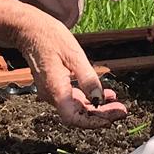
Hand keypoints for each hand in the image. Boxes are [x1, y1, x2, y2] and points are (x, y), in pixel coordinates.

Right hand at [14, 9, 126, 127]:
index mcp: (55, 89)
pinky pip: (73, 100)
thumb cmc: (50, 38)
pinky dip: (89, 100)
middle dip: (101, 115)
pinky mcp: (55, 88)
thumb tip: (100, 99)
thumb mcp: (74, 54)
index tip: (111, 118)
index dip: (93, 122)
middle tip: (122, 110)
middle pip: (78, 115)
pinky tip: (105, 95)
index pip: (73, 118)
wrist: (30, 30)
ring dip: (97, 109)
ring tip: (117, 104)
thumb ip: (87, 78)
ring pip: (77, 109)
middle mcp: (51, 95)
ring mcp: (52, 93)